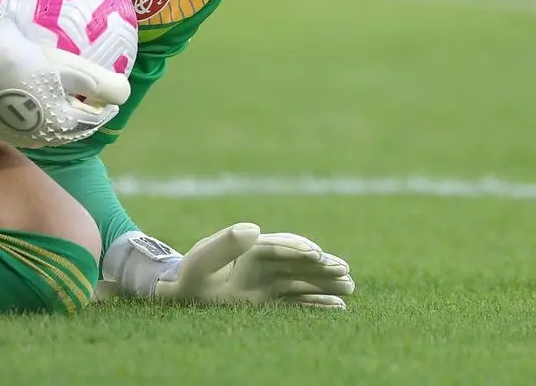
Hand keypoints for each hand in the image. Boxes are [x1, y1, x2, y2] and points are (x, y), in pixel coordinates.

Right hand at [0, 12, 130, 146]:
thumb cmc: (30, 61)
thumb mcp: (71, 69)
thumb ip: (98, 84)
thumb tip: (122, 94)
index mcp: (61, 123)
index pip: (92, 122)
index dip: (104, 112)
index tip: (111, 103)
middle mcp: (41, 136)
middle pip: (72, 132)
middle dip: (86, 121)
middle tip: (95, 108)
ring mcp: (19, 135)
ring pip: (51, 134)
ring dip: (66, 124)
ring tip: (72, 110)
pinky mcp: (1, 128)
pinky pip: (30, 132)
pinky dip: (44, 124)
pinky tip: (44, 113)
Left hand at [154, 223, 354, 308]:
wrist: (185, 292)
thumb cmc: (191, 276)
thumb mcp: (202, 260)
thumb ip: (224, 245)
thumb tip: (255, 229)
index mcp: (250, 248)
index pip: (279, 247)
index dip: (297, 250)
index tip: (316, 254)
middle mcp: (264, 262)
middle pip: (298, 262)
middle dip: (321, 266)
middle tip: (345, 270)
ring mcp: (268, 280)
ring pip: (303, 279)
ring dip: (326, 283)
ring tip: (351, 287)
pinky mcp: (270, 297)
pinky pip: (298, 299)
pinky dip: (317, 302)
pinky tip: (337, 306)